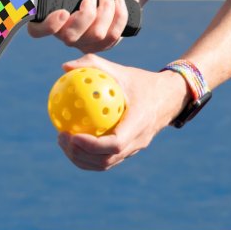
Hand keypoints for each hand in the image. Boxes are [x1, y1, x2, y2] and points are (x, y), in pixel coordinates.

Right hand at [28, 0, 137, 52]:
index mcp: (51, 18)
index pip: (37, 31)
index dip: (48, 26)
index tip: (63, 12)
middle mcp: (64, 34)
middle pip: (70, 37)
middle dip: (86, 15)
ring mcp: (83, 43)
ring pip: (96, 35)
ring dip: (106, 9)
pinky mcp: (101, 46)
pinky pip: (112, 36)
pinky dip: (119, 15)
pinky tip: (119, 3)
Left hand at [56, 54, 190, 170]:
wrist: (169, 97)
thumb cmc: (141, 81)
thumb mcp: (120, 70)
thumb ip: (93, 65)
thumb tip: (65, 67)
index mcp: (139, 123)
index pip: (115, 144)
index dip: (92, 145)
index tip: (72, 135)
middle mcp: (138, 141)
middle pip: (106, 160)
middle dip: (80, 154)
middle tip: (61, 137)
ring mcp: (134, 149)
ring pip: (105, 164)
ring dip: (81, 158)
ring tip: (63, 141)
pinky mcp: (129, 151)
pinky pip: (106, 159)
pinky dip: (87, 156)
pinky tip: (72, 140)